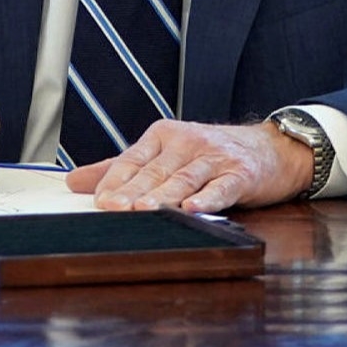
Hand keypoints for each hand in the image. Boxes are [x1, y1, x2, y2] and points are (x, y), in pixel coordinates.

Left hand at [65, 119, 313, 212]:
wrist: (272, 148)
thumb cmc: (213, 155)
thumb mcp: (166, 154)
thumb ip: (121, 167)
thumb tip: (74, 181)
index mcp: (164, 136)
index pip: (132, 159)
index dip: (114, 181)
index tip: (97, 201)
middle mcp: (187, 142)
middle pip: (155, 171)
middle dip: (132, 192)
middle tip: (112, 209)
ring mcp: (215, 158)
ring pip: (184, 179)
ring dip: (164, 196)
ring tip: (144, 210)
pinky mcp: (240, 174)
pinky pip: (222, 188)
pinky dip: (208, 199)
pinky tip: (193, 209)